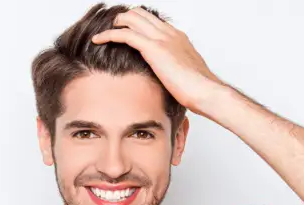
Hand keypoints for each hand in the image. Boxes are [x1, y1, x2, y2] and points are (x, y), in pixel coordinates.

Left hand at [91, 7, 224, 116]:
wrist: (206, 91)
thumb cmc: (199, 89)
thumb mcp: (185, 75)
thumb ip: (174, 69)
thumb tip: (166, 78)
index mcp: (178, 38)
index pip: (153, 21)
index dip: (136, 24)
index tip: (125, 32)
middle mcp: (169, 33)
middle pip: (140, 14)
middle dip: (123, 19)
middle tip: (111, 30)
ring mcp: (162, 38)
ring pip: (131, 19)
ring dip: (114, 24)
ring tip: (103, 34)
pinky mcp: (153, 48)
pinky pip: (124, 34)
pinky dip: (108, 35)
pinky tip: (98, 40)